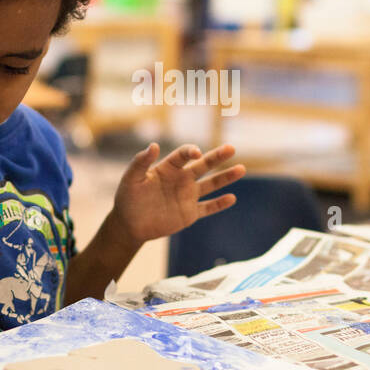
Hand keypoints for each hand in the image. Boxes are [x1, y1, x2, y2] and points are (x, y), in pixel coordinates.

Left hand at [112, 143, 245, 243]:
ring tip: (241, 168)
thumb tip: (154, 145)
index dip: (190, 151)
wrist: (129, 224)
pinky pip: (208, 207)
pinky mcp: (190, 213)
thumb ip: (141, 162)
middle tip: (231, 148)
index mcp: (168, 168)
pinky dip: (219, 204)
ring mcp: (188, 196)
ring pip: (211, 184)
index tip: (196, 153)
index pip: (183, 155)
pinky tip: (232, 198)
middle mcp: (181, 179)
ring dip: (226, 177)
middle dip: (217, 157)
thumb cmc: (127, 198)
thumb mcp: (131, 178)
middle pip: (203, 165)